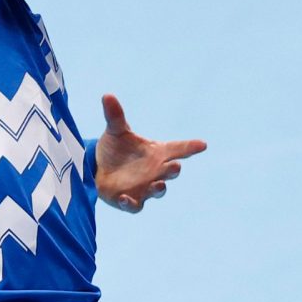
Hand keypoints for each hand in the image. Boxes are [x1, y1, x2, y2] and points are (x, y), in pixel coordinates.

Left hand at [93, 93, 203, 212]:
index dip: (190, 147)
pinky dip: (131, 203)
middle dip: (173, 170)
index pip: (178, 149)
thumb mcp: (116, 130)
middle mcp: (155, 171)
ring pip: (158, 191)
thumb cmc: (115, 148)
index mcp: (157, 153)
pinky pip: (135, 206)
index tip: (202, 145)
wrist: (99, 168)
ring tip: (159, 185)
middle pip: (170, 171)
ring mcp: (145, 187)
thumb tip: (106, 95)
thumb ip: (115, 116)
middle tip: (176, 166)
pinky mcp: (131, 201)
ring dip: (159, 189)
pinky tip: (124, 198)